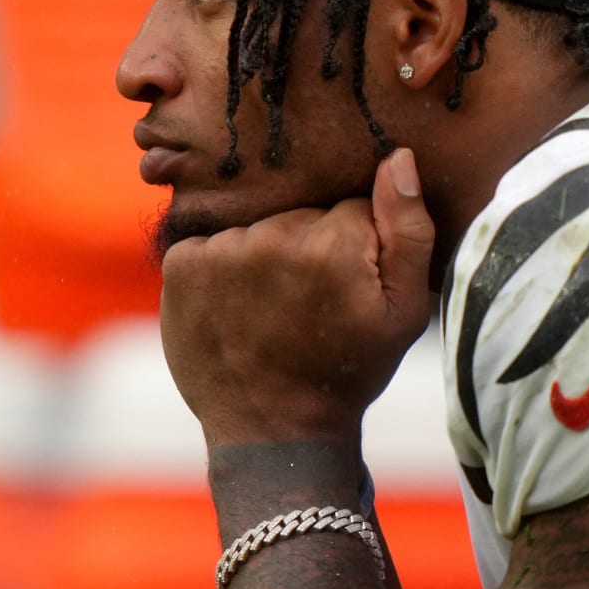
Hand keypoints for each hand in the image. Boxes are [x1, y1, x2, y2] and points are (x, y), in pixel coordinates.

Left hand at [160, 148, 434, 446]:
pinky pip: (210, 242)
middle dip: (307, 246)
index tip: (346, 287)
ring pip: (255, 228)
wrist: (274, 431)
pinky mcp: (180, 264)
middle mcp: (271, 237)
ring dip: (262, 258)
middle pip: (298, 213)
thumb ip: (408, 229)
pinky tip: (235, 308)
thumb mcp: (405, 310)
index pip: (348, 205)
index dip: (353, 244)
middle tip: (308, 304)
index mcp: (332, 242)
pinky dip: (220, 269)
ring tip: (271, 310)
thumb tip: (398, 158)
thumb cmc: (348, 370)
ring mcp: (220, 250)